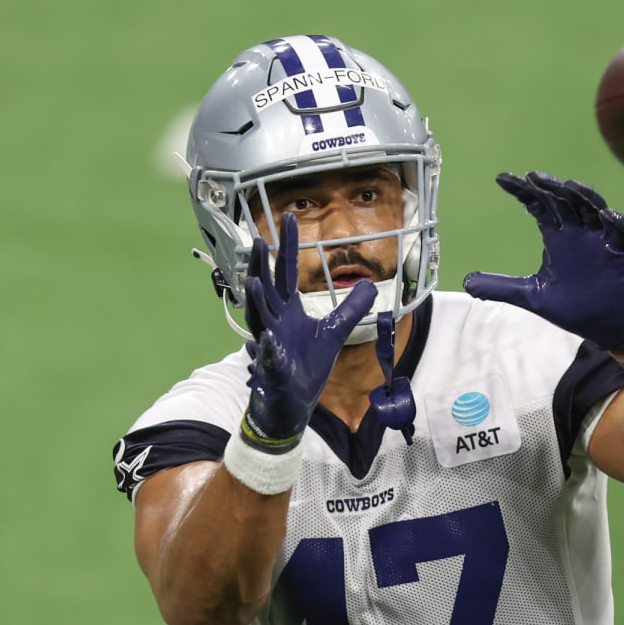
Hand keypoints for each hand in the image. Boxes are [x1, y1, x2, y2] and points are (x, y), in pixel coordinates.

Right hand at [241, 214, 375, 449]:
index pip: (285, 273)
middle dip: (262, 265)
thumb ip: (351, 309)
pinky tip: (268, 339)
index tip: (289, 218)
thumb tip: (368, 285)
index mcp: (287, 311)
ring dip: (256, 301)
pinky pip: (269, 358)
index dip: (287, 247)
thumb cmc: (306, 367)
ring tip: (254, 280)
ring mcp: (270, 346)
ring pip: (259, 319)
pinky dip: (268, 350)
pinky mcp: (273, 371)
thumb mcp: (334, 333)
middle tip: (258, 238)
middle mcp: (274, 323)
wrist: (291, 406)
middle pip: (267, 289)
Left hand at [462, 171, 623, 353]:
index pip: (538, 205)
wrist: (604, 326)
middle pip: (564, 201)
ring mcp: (600, 240)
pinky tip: (607, 215)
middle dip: (550, 188)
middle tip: (532, 177)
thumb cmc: (572, 306)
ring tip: (569, 186)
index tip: (502, 179)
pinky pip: (623, 233)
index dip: (522, 191)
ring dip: (583, 196)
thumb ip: (500, 287)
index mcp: (557, 236)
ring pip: (593, 209)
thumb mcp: (531, 296)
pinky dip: (617, 223)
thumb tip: (466, 284)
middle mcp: (577, 232)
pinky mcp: (621, 253)